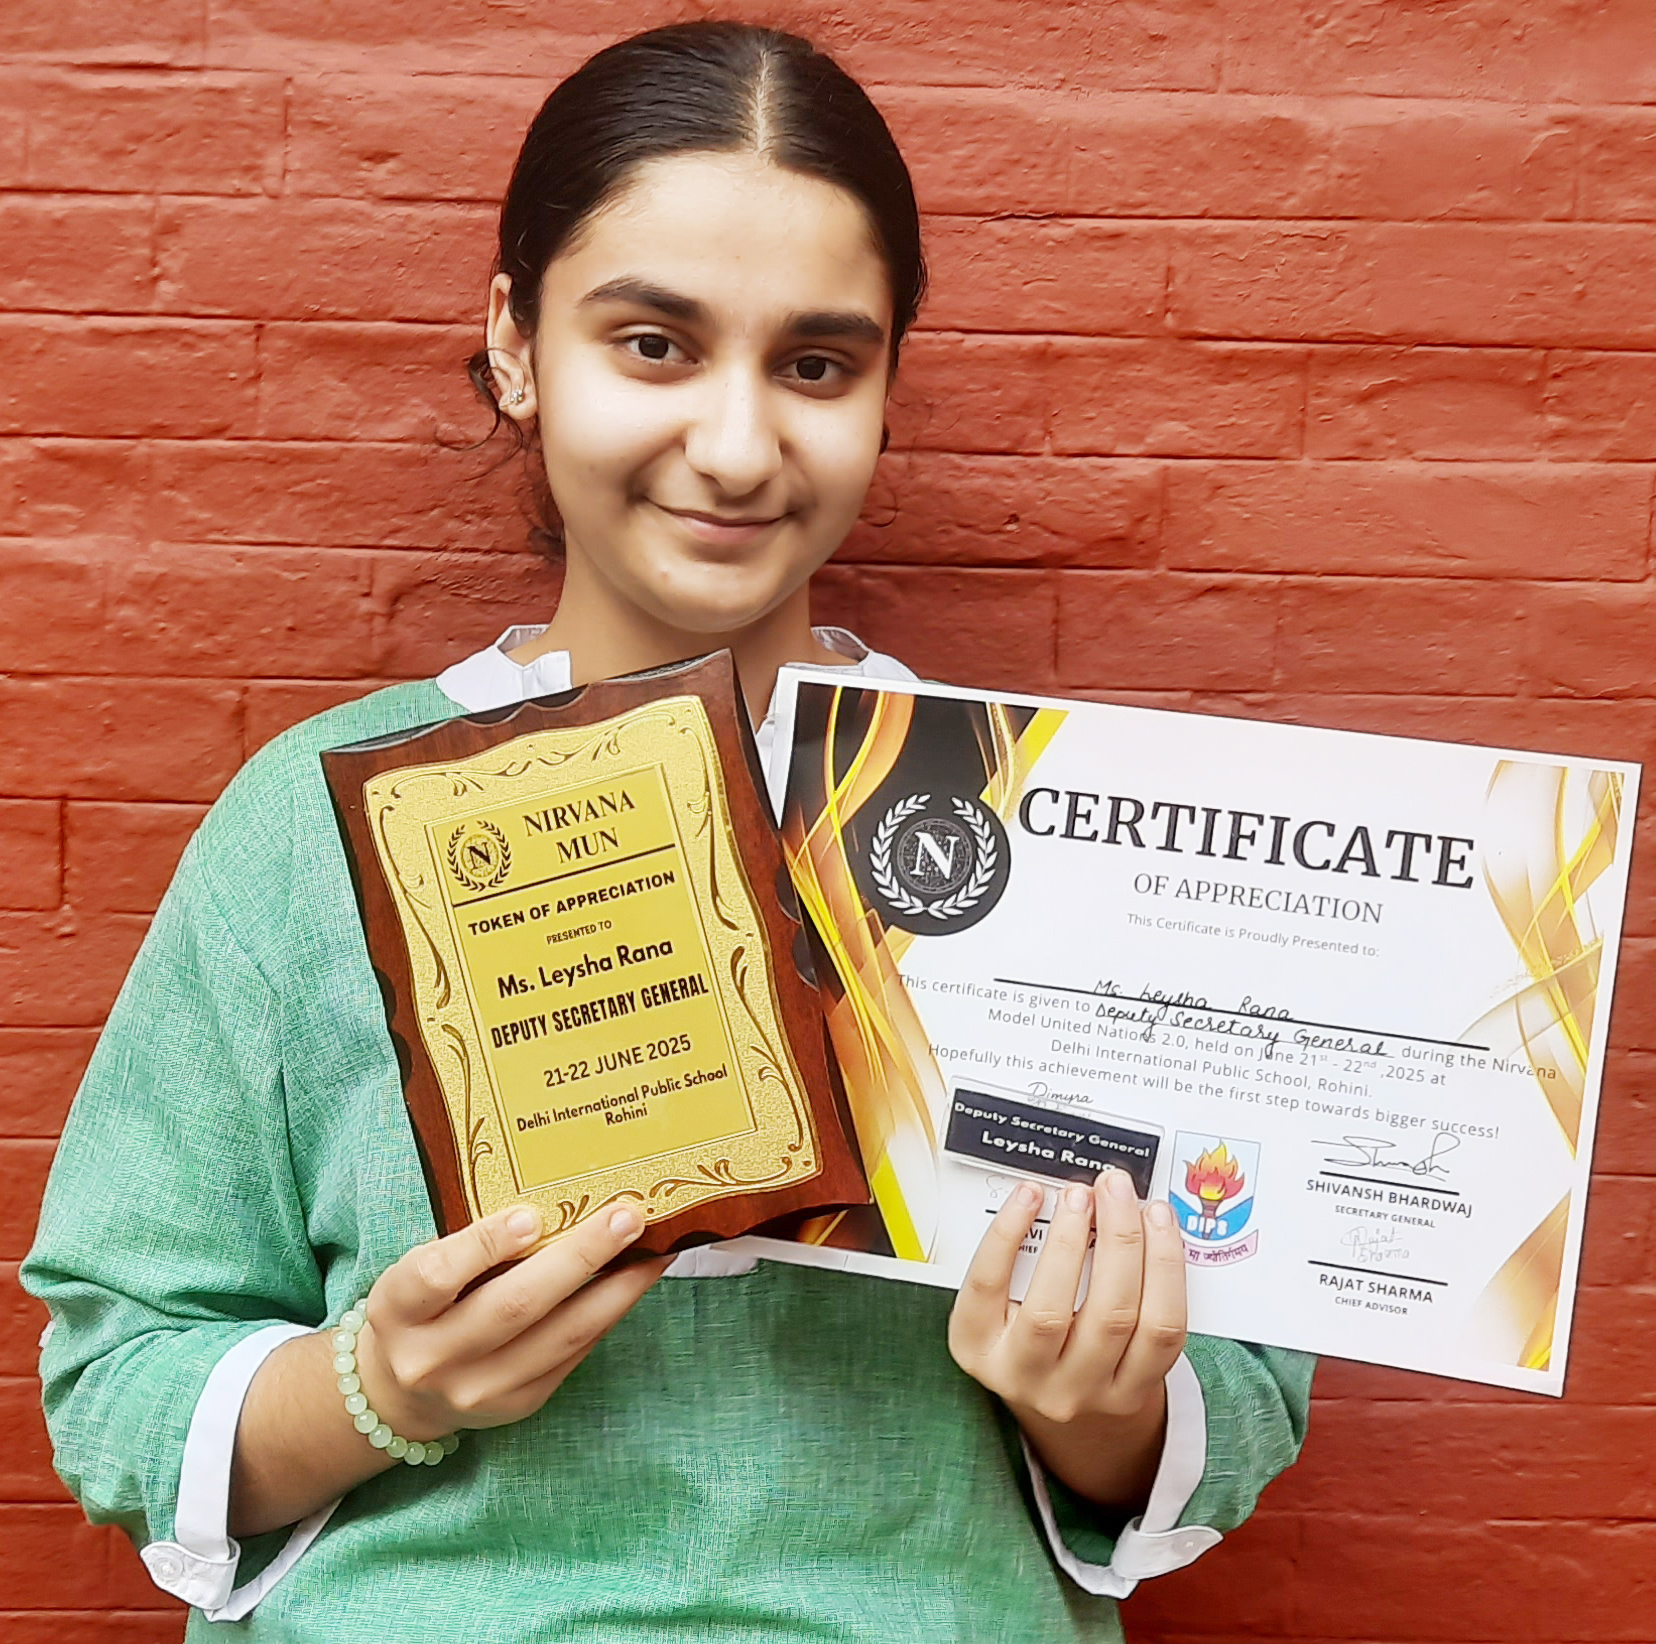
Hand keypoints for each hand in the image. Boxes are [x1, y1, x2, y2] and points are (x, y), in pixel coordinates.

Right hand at [353, 1202, 670, 1441]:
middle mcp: (434, 1357)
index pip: (438, 1275)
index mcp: (399, 1309)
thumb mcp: (418, 1269)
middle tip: (626, 1218)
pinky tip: (633, 1283)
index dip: (486, 1244)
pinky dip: (608, 1314)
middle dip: (580, 1257)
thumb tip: (554, 1202)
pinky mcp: (518, 1404)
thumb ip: (468, 1242)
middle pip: (514, 1305)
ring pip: (560, 1335)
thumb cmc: (419, 1308)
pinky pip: (573, 1354)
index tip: (531, 1215)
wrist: (401, 1393)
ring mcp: (478, 1389)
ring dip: (616, 1289)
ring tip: (653, 1250)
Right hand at [948, 1169, 1186, 1505]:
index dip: (1006, 1235)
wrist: (1068, 1395)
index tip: (1030, 1191)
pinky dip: (1167, 1274)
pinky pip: (1163, 1332)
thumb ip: (1020, 1253)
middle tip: (1095, 1189)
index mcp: (980, 1347)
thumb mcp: (1001, 1300)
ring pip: (1118, 1319)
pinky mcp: (1133, 1392)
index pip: (985, 1288)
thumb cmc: (1030, 1329)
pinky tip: (1162, 1236)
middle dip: (1077, 1236)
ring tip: (1135, 1203)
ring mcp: (1083, 1392)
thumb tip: (1063, 1195)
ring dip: (1131, 1247)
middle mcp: (1027, 1377)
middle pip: (1053, 1311)